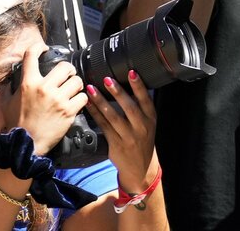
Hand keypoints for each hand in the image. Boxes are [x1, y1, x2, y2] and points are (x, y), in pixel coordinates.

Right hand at [3, 46, 85, 151]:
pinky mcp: (69, 111)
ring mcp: (58, 99)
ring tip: (71, 92)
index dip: (38, 48)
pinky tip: (75, 103)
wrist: (24, 145)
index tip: (43, 48)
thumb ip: (18, 86)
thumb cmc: (17, 125)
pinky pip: (83, 97)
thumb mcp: (10, 102)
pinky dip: (81, 100)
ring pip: (78, 80)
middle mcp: (44, 89)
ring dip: (76, 86)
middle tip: (66, 77)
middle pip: (65, 66)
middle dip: (68, 71)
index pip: (31, 57)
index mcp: (28, 84)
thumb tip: (21, 75)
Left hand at [86, 70, 159, 196]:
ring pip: (113, 116)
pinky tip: (89, 106)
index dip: (138, 86)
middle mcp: (141, 127)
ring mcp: (128, 136)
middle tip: (107, 79)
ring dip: (101, 102)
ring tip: (91, 90)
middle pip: (129, 107)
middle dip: (118, 92)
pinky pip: (103, 126)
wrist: (140, 167)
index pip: (145, 99)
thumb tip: (129, 88)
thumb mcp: (148, 124)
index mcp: (150, 119)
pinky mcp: (115, 144)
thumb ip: (141, 109)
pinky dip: (95, 114)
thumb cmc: (142, 141)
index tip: (132, 72)